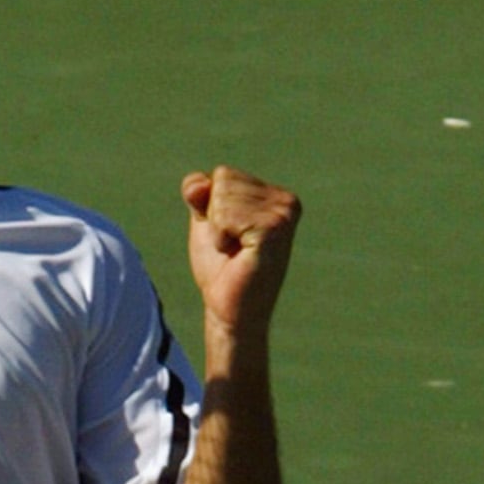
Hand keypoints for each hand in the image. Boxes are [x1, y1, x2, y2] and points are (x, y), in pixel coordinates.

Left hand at [181, 166, 300, 336]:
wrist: (228, 310)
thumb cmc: (221, 268)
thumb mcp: (206, 221)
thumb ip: (200, 193)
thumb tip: (197, 185)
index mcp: (276, 196)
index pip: (223, 174)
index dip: (211, 207)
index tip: (228, 236)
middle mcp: (287, 202)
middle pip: (223, 179)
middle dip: (214, 216)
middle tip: (232, 247)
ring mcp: (284, 214)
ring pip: (222, 196)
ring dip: (217, 228)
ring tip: (236, 252)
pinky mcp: (273, 230)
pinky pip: (225, 215)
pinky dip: (220, 236)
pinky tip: (239, 255)